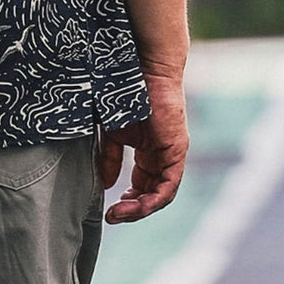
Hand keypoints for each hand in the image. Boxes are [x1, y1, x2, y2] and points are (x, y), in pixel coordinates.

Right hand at [97, 69, 187, 224]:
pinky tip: (137, 204)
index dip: (128, 199)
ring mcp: (171, 153)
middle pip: (151, 192)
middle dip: (133, 208)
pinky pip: (169, 184)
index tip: (111, 208)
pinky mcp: (176, 150)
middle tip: (113, 216)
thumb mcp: (112, 131)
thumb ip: (109, 157)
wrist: (142, 67)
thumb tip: (106, 184)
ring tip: (120, 214)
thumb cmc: (124, 92)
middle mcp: (161, 154)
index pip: (142, 182)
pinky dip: (154, 198)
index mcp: (147, 149)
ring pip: (161, 193)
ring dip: (141, 208)